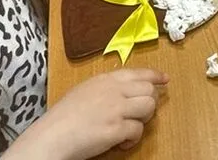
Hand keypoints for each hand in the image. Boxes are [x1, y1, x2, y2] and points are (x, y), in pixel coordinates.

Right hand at [17, 69, 168, 159]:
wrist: (52, 136)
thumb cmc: (62, 118)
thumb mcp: (83, 92)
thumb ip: (104, 89)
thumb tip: (122, 93)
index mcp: (104, 79)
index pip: (138, 73)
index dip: (154, 76)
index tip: (165, 79)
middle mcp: (113, 90)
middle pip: (149, 90)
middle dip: (148, 103)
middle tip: (137, 115)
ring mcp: (116, 108)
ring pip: (149, 107)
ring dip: (142, 120)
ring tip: (127, 129)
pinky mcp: (117, 127)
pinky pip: (138, 130)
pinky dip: (132, 139)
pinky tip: (120, 143)